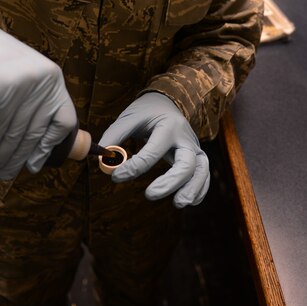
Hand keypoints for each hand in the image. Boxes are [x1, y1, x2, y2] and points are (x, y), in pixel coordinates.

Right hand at [0, 26, 76, 178]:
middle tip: (4, 173)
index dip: (50, 146)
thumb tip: (34, 139)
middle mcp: (43, 83)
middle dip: (18, 159)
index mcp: (53, 79)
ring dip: (0, 159)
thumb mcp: (25, 72)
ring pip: (13, 136)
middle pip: (34, 133)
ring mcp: (22, 87)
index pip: (63, 120)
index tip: (34, 162)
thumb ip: (34, 94)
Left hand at [99, 92, 209, 207]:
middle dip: (170, 182)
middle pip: (186, 163)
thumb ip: (114, 137)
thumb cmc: (145, 112)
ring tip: (179, 203)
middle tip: (150, 195)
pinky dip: (199, 189)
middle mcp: (185, 137)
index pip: (153, 151)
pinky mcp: (197, 156)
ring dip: (192, 188)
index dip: (134, 167)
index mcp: (168, 126)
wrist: (166, 102)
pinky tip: (189, 201)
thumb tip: (102, 160)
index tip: (116, 177)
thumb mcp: (128, 119)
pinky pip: (204, 175)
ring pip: (201, 170)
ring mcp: (194, 147)